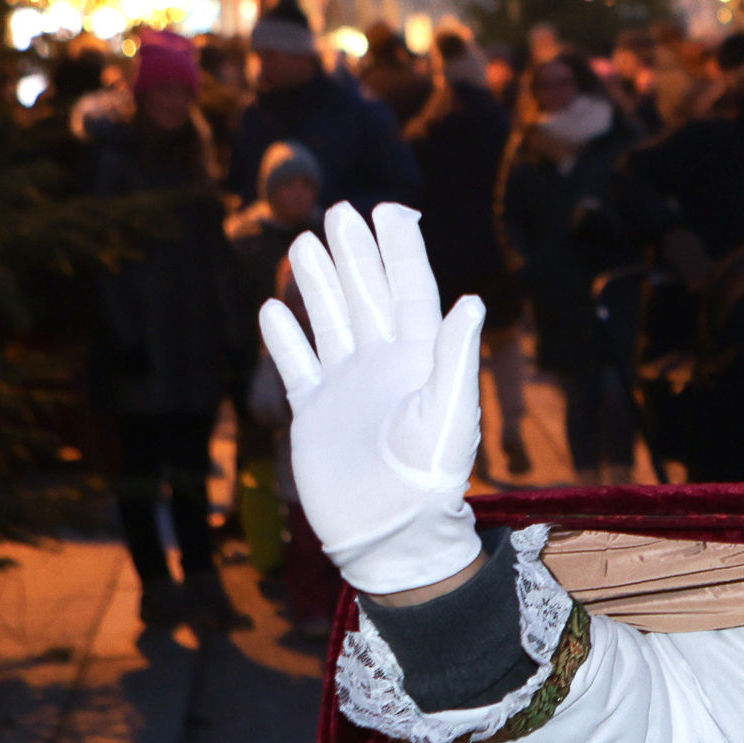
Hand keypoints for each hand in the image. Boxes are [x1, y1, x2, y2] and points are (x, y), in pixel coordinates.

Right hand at [259, 203, 485, 596]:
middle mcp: (384, 365)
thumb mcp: (448, 412)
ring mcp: (347, 387)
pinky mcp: (315, 414)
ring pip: (331, 321)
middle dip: (354, 253)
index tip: (388, 208)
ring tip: (303, 243)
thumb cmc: (428, 478)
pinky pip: (298, 365)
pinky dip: (286, 337)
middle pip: (367, 295)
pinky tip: (272, 308)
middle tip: (338, 211)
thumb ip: (455, 355)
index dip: (399, 249)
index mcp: (420, 358)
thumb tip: (471, 299)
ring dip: (319, 283)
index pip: (410, 289)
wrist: (389, 534)